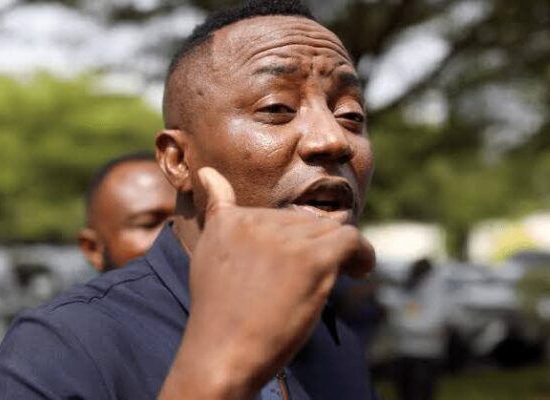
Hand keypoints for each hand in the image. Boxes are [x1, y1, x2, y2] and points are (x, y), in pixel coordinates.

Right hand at [159, 167, 374, 398]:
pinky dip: (362, 253)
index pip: (277, 217)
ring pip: (330, 230)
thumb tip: (207, 170)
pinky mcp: (311, 259)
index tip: (290, 268)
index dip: (292, 242)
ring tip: (338, 275)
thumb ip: (216, 211)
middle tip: (311, 281)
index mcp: (231, 219)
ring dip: (338, 253)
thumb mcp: (208, 252)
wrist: (221, 353)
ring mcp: (284, 239)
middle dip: (314, 248)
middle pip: (305, 222)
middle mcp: (256, 222)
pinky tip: (360, 269)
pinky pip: (351, 240)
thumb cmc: (217, 313)